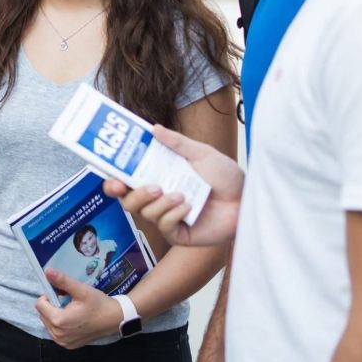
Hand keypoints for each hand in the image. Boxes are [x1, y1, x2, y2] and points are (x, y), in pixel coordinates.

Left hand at [34, 269, 120, 348]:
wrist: (115, 319)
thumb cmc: (98, 304)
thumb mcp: (81, 290)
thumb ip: (62, 281)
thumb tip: (47, 271)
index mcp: (59, 321)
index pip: (39, 304)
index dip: (48, 296)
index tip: (61, 294)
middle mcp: (58, 335)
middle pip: (42, 314)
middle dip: (51, 306)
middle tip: (67, 302)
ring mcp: (62, 342)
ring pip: (47, 323)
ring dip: (54, 315)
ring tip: (71, 310)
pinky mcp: (67, 345)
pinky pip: (55, 332)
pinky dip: (60, 324)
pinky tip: (72, 320)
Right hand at [102, 126, 243, 246]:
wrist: (247, 199)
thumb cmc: (227, 177)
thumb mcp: (201, 153)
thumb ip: (177, 142)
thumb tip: (153, 128)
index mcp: (159, 177)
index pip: (127, 181)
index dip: (114, 181)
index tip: (114, 177)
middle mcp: (159, 198)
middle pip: (128, 201)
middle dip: (133, 194)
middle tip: (151, 186)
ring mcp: (167, 216)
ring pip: (145, 213)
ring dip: (160, 203)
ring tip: (180, 194)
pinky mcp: (178, 233)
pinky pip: (164, 226)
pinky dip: (173, 215)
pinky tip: (188, 208)